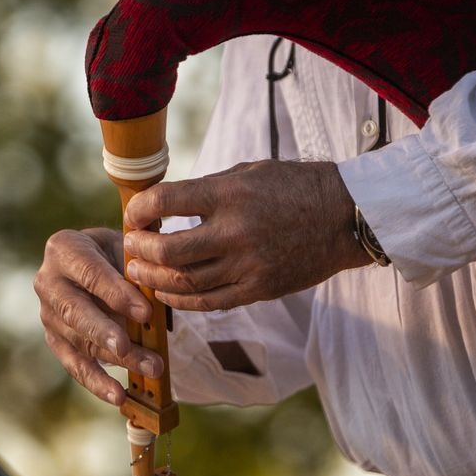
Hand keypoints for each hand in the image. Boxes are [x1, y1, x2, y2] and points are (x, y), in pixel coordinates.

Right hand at [34, 228, 166, 405]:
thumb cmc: (118, 253)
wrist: (101, 263)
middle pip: (74, 311)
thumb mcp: (126, 248)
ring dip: (115, 359)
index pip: (89, 273)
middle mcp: (47, 281)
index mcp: (64, 248)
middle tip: (127, 348)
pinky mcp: (55, 340)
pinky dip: (98, 382)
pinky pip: (74, 364)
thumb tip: (149, 304)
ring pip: (79, 341)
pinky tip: (119, 395)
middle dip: (103, 332)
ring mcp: (48, 314)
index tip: (145, 313)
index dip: (116, 293)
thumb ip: (134, 270)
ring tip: (150, 369)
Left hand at [122, 160, 370, 310]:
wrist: (345, 216)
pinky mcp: (259, 289)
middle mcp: (236, 232)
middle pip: (169, 251)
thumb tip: (162, 205)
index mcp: (230, 194)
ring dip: (153, 278)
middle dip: (139, 250)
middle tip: (130, 246)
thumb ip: (205, 189)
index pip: (166, 202)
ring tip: (138, 271)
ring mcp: (248, 265)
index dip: (139, 210)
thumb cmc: (293, 187)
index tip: (133, 215)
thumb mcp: (247, 173)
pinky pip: (209, 303)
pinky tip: (164, 293)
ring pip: (185, 282)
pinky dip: (180, 300)